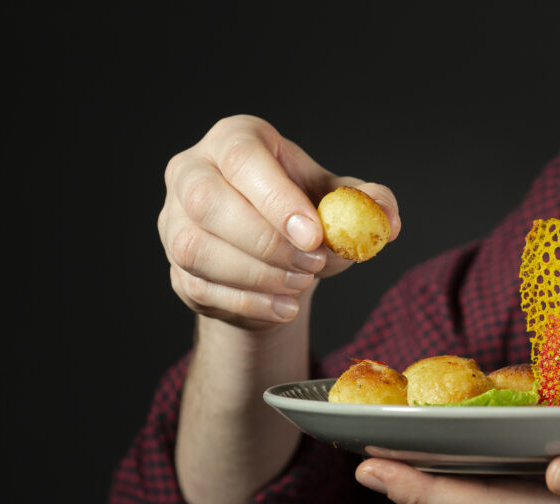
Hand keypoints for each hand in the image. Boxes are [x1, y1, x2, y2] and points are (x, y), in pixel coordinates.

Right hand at [158, 114, 400, 329]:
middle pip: (207, 201)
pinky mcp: (175, 267)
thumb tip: (386, 221)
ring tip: (301, 284)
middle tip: (313, 264)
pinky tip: (284, 307)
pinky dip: (248, 304)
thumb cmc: (303, 213)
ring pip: (197, 249)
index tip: (314, 234)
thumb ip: (367, 202)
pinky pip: (201, 287)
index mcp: (233, 139)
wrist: (274, 255)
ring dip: (257, 275)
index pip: (242, 157)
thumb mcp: (339, 200)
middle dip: (265, 240)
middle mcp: (191, 172)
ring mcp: (173, 221)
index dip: (276, 197)